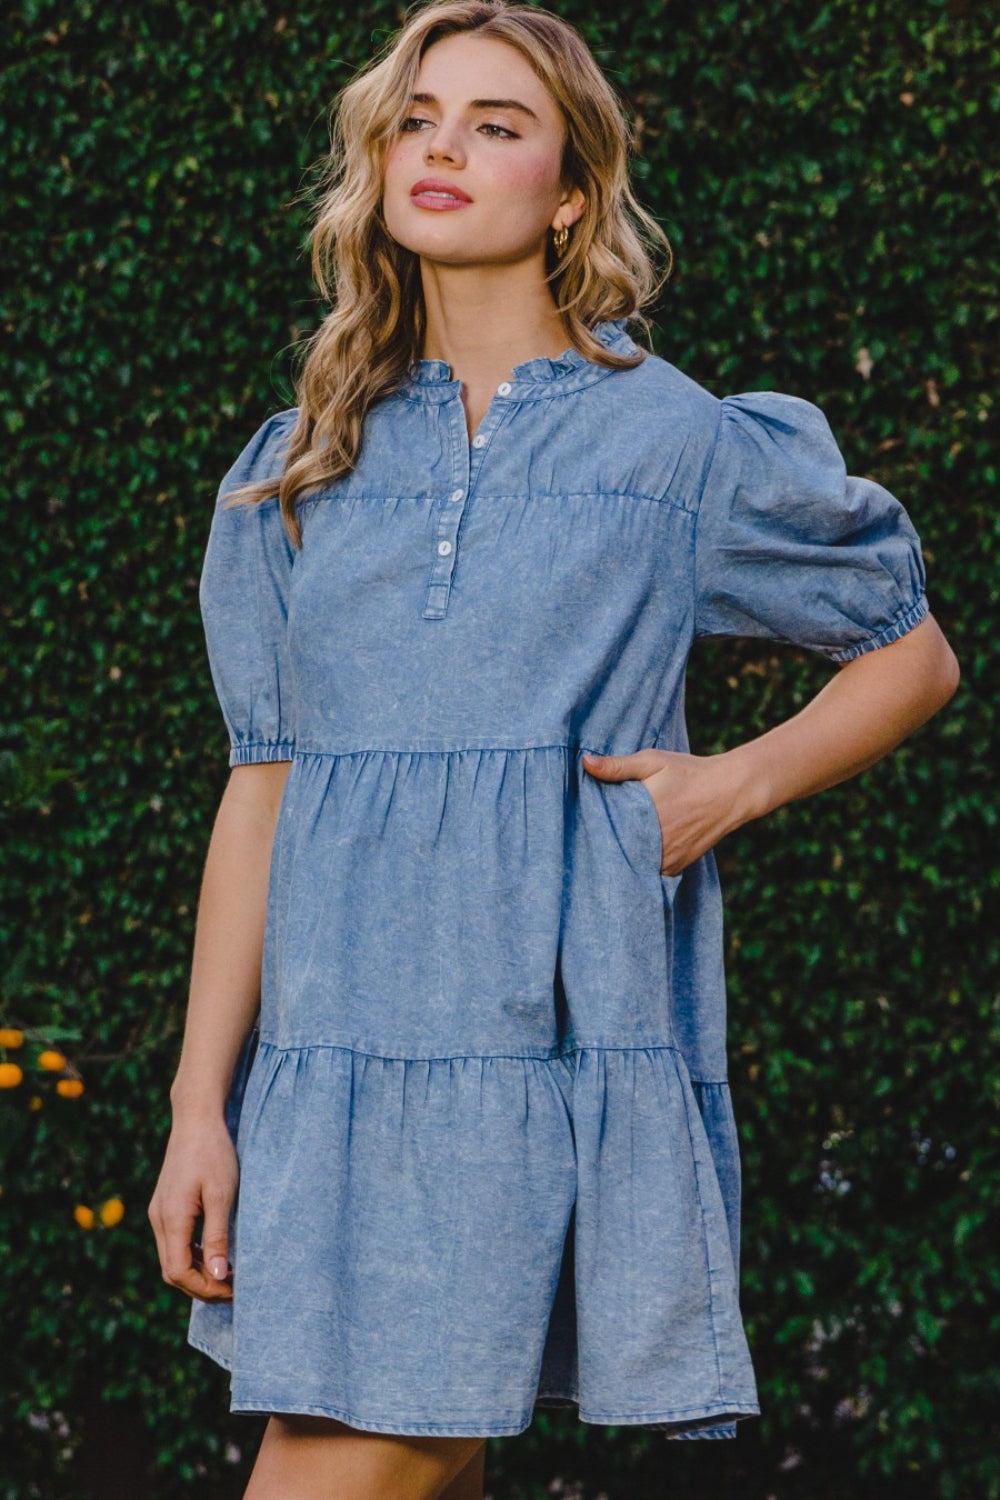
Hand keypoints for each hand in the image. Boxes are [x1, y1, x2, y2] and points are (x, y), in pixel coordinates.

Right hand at [147, 1116, 238, 1302]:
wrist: (196, 1119)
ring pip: (171, 1258)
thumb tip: (219, 1276)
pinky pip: (173, 1243)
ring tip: (228, 1276)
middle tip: (234, 1289)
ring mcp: (159, 1212)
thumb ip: (218, 1237)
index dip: (205, 1288)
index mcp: (171, 1218)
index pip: (179, 1273)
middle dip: (201, 1286)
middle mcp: (158, 1219)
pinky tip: (214, 1254)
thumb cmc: (213, 1153)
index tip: (234, 1290)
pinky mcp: (164, 1206)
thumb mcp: (222, 1195)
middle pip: (172, 1271)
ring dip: (196, 1272)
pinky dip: (191, 1256)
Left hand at [582, 747, 755, 875]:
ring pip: (634, 864)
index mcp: (643, 817)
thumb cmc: (689, 773)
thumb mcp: (653, 762)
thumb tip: (585, 762)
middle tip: (588, 841)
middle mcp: (654, 844)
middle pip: (618, 852)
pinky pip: (651, 871)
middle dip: (606, 846)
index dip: (592, 831)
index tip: (581, 827)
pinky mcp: (676, 867)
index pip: (605, 833)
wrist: (730, 791)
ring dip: (624, 856)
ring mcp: (666, 859)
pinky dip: (642, 862)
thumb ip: (618, 766)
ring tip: (611, 845)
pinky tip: (635, 850)